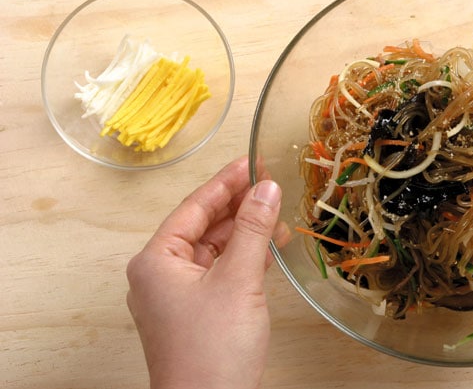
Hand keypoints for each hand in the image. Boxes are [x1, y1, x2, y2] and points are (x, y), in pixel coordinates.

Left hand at [126, 156, 287, 388]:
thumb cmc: (213, 351)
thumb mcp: (238, 280)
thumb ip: (254, 229)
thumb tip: (266, 187)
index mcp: (156, 260)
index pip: (194, 207)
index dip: (226, 182)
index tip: (252, 161)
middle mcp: (160, 274)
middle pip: (203, 226)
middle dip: (239, 206)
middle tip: (270, 182)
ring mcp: (178, 295)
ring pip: (214, 249)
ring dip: (246, 232)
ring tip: (277, 213)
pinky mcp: (197, 312)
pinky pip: (220, 272)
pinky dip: (244, 258)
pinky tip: (269, 247)